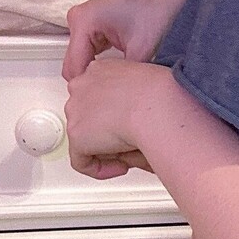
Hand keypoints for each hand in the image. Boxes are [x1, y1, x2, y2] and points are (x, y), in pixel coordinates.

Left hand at [63, 57, 153, 180]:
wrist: (156, 104)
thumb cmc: (163, 93)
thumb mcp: (148, 84)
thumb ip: (135, 96)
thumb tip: (134, 119)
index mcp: (101, 69)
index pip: (96, 94)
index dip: (110, 114)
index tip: (127, 123)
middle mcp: (82, 85)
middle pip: (86, 116)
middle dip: (105, 133)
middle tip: (128, 143)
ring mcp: (76, 110)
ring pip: (84, 138)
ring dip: (105, 149)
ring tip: (129, 154)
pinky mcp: (77, 135)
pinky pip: (82, 162)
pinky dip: (100, 169)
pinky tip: (122, 167)